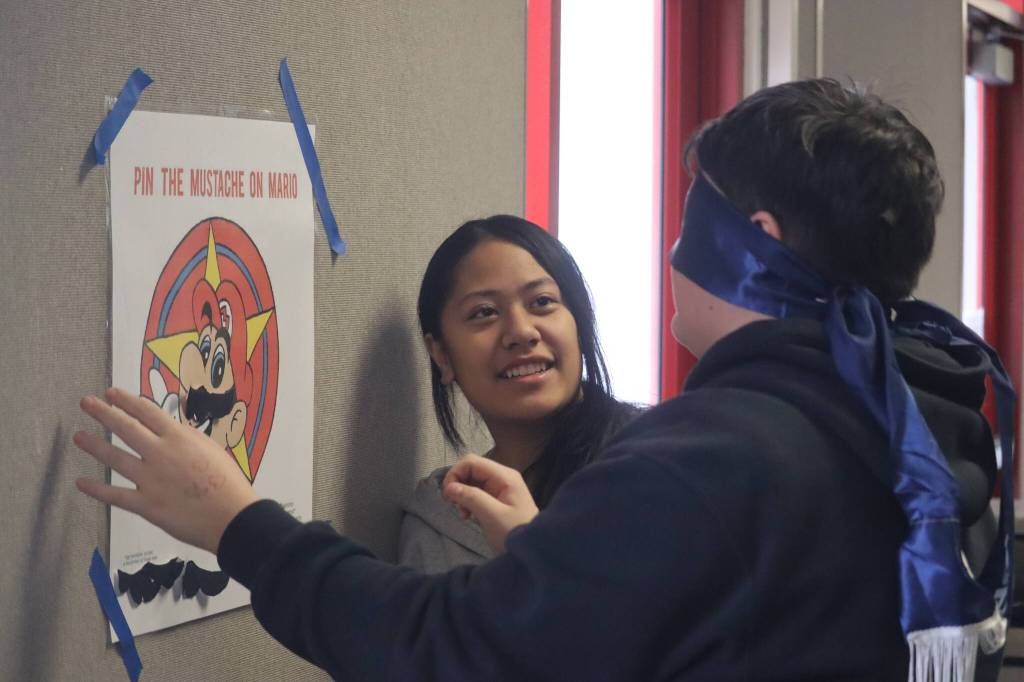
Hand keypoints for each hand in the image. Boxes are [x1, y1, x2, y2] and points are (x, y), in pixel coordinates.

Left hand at [74, 387, 259, 553]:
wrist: (231, 516)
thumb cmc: (228, 482)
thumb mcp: (211, 449)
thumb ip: (187, 438)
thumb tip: (169, 429)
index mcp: (179, 437)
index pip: (147, 412)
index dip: (127, 401)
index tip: (111, 393)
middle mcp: (160, 453)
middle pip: (126, 428)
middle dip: (103, 413)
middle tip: (86, 403)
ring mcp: (150, 479)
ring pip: (115, 458)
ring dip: (94, 446)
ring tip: (78, 436)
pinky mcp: (146, 505)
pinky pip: (115, 495)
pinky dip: (96, 489)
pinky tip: (81, 482)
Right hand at [441, 455, 538, 553]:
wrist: (532, 551)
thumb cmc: (516, 533)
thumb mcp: (492, 516)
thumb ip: (471, 498)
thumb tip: (449, 487)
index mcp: (505, 477)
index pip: (472, 462)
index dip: (456, 474)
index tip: (448, 494)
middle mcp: (502, 478)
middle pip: (471, 470)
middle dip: (458, 485)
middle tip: (455, 505)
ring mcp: (500, 488)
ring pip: (471, 482)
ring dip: (462, 496)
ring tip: (463, 514)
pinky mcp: (496, 500)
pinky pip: (476, 494)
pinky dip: (468, 502)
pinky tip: (468, 515)